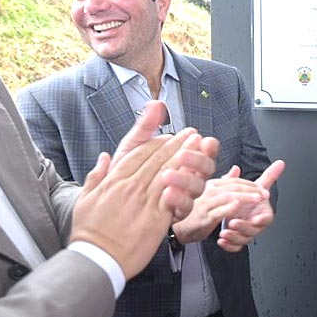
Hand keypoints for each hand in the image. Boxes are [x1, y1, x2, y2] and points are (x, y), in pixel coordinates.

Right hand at [70, 103, 215, 277]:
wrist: (97, 259)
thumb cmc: (89, 233)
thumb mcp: (84, 199)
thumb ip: (96, 176)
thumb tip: (103, 157)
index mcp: (114, 181)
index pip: (139, 153)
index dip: (156, 142)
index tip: (169, 136)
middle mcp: (130, 187)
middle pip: (157, 159)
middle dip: (176, 143)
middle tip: (191, 133)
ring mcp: (144, 202)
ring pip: (168, 173)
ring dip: (185, 156)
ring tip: (198, 146)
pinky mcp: (156, 219)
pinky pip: (173, 196)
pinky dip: (185, 183)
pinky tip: (196, 173)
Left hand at [112, 101, 218, 220]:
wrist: (108, 201)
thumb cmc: (124, 173)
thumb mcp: (133, 147)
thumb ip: (146, 126)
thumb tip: (156, 104)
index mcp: (182, 159)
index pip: (203, 149)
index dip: (205, 144)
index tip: (197, 136)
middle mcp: (187, 177)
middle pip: (207, 168)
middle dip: (199, 160)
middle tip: (184, 154)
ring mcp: (183, 195)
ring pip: (198, 188)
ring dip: (186, 179)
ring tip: (167, 174)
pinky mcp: (176, 212)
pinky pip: (185, 207)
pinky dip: (178, 199)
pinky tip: (167, 192)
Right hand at [172, 166, 268, 244]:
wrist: (180, 228)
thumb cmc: (197, 211)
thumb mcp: (211, 194)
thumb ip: (225, 181)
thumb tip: (237, 168)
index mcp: (211, 184)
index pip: (234, 181)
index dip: (250, 184)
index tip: (263, 188)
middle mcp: (208, 191)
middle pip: (232, 187)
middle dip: (251, 189)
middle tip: (265, 193)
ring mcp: (206, 204)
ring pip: (228, 197)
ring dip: (245, 197)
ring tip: (258, 198)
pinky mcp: (204, 217)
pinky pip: (218, 211)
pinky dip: (229, 208)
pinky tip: (238, 206)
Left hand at [217, 160, 284, 252]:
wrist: (234, 208)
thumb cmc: (248, 199)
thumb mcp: (256, 187)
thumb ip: (269, 177)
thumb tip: (281, 163)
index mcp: (262, 213)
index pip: (267, 219)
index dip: (261, 219)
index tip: (255, 218)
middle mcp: (255, 224)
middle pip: (254, 230)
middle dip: (243, 227)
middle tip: (232, 222)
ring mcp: (247, 234)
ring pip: (243, 240)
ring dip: (234, 237)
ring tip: (223, 233)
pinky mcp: (238, 241)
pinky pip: (235, 247)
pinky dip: (229, 246)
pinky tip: (221, 241)